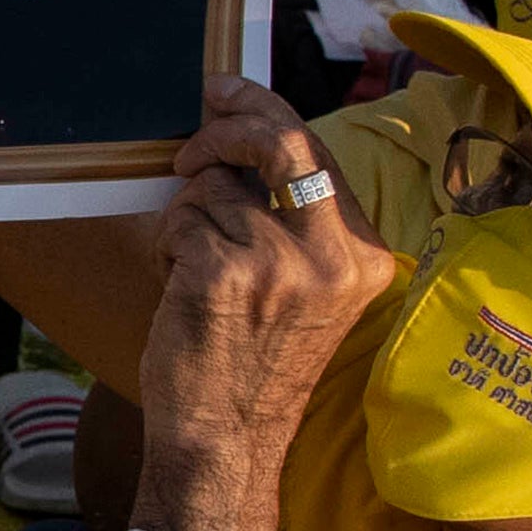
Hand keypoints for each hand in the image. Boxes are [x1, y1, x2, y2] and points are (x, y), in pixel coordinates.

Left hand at [142, 75, 398, 453]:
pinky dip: (168, 244)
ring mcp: (281, 264)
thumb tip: (248, 137)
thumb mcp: (305, 290)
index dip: (266, 112)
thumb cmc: (254, 363)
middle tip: (194, 136)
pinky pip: (181, 219)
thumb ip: (294, 222)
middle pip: (281, 143)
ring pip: (213, 186)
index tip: (228, 92)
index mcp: (363, 256)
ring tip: (194, 269)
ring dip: (187, 217)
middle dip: (227, 125)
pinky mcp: (226, 274)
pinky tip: (179, 286)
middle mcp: (333, 256)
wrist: (228, 438)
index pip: (318, 154)